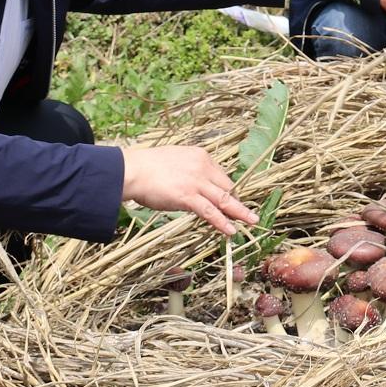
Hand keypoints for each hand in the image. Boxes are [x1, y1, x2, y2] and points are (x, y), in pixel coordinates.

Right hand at [118, 145, 257, 235]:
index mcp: (201, 156)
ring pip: (224, 199)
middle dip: (237, 202)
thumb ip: (189, 170)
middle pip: (227, 187)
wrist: (132, 170)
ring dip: (240, 212)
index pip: (221, 175)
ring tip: (252, 221)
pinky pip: (210, 211)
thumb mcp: (175, 160)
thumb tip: (194, 183)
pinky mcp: (188, 196)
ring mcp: (196, 182)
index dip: (227, 191)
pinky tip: (231, 230)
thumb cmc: (147, 167)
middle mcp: (203, 167)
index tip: (232, 200)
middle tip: (249, 213)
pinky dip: (222, 222)